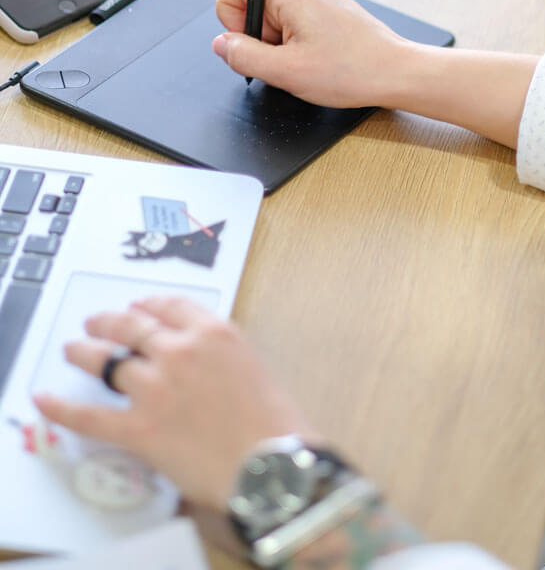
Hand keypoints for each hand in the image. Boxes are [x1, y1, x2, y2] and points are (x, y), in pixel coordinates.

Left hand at [34, 297, 317, 510]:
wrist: (271, 465)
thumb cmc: (273, 422)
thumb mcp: (250, 364)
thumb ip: (216, 353)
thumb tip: (191, 360)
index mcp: (212, 332)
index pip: (169, 306)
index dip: (147, 305)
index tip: (137, 308)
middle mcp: (179, 350)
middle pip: (132, 326)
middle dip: (109, 322)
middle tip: (96, 323)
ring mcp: (155, 387)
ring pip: (107, 362)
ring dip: (85, 352)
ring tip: (73, 349)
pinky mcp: (139, 428)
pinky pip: (91, 415)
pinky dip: (63, 408)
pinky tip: (46, 399)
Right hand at [213, 0, 409, 107]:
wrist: (396, 72)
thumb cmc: (351, 70)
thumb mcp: (285, 71)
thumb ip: (244, 56)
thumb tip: (222, 44)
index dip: (231, 14)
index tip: (246, 41)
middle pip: (256, 0)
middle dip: (258, 34)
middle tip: (283, 60)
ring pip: (276, 13)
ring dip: (278, 40)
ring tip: (305, 62)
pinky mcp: (330, 7)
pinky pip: (296, 18)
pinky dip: (296, 40)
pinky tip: (316, 58)